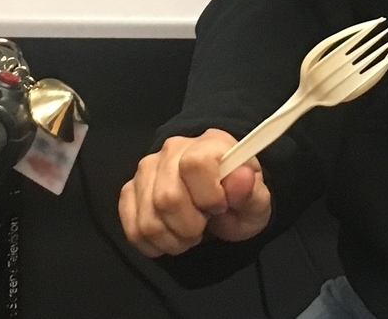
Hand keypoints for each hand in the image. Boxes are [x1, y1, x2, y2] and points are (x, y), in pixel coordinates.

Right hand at [119, 128, 272, 256]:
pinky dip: (153, 244)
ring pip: (148, 218)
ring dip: (172, 239)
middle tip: (203, 226)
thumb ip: (251, 192)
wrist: (220, 202)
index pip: (194, 164)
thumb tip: (242, 177)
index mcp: (208, 145)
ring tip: (188, 234)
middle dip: (189, 226)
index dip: (208, 194)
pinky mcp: (130, 191)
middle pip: (167, 197)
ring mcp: (146, 170)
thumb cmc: (239, 199)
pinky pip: (132, 228)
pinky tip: (170, 237)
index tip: (220, 207)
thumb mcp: (257, 202)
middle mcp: (172, 150)